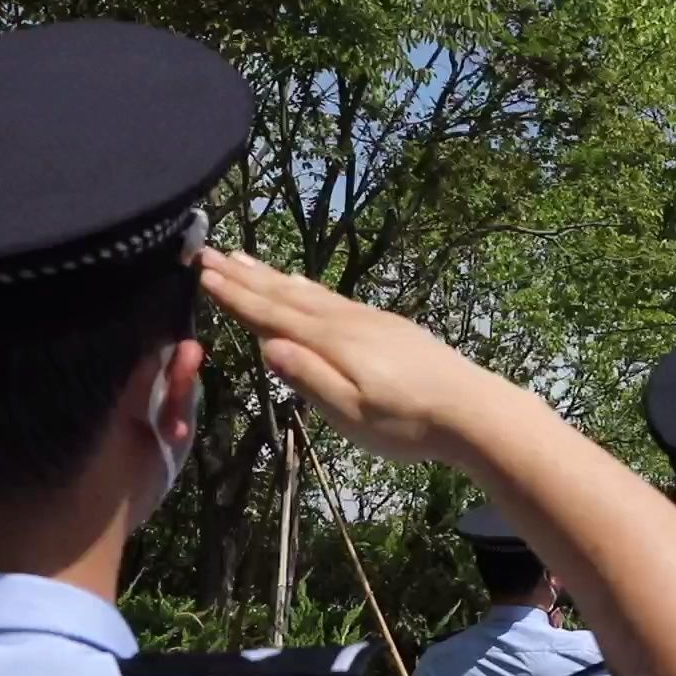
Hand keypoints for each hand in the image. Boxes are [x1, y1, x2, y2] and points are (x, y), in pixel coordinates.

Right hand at [198, 249, 501, 463]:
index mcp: (332, 342)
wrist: (474, 410)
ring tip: (247, 259)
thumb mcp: (351, 412)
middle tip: (210, 252)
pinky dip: (310, 286)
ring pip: (312, 292)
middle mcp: (347, 321)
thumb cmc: (409, 423)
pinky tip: (306, 284)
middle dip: (247, 276)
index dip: (236, 294)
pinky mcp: (390, 327)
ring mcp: (371, 320)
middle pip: (288, 294)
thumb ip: (308, 378)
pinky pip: (335, 297)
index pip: (272, 314)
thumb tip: (265, 345)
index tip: (202, 271)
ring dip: (276, 276)